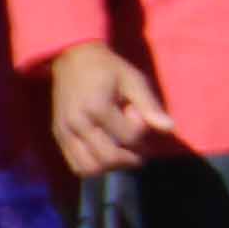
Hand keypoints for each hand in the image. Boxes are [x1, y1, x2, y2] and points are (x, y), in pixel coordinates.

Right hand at [48, 44, 174, 177]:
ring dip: (111, 167)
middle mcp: (77, 123)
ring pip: (89, 168)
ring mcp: (64, 131)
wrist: (73, 58)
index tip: (139, 116)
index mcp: (97, 107)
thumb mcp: (134, 80)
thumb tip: (169, 129)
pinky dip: (94, 166)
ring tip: (121, 151)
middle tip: (139, 146)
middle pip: (108, 159)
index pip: (129, 138)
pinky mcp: (58, 136)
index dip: (142, 132)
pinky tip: (105, 151)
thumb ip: (150, 106)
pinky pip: (76, 165)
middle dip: (130, 157)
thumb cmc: (108, 69)